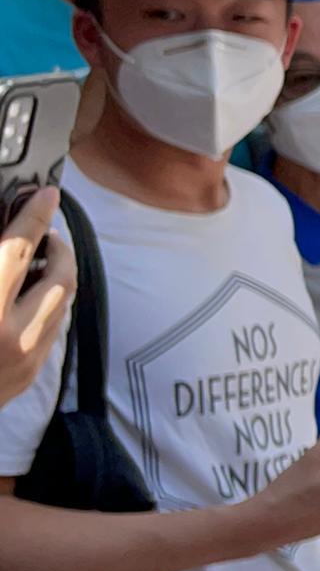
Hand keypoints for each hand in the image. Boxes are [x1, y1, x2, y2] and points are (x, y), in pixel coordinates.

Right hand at [0, 187, 74, 406]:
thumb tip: (3, 237)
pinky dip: (49, 302)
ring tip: (39, 258)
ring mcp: (27, 359)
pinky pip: (54, 327)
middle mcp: (12, 336)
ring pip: (63, 302)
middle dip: (59, 245)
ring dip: (58, 273)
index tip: (46, 194)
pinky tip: (30, 293)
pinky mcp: (32, 376)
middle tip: (46, 229)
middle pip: (60, 276)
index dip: (34, 216)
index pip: (18, 250)